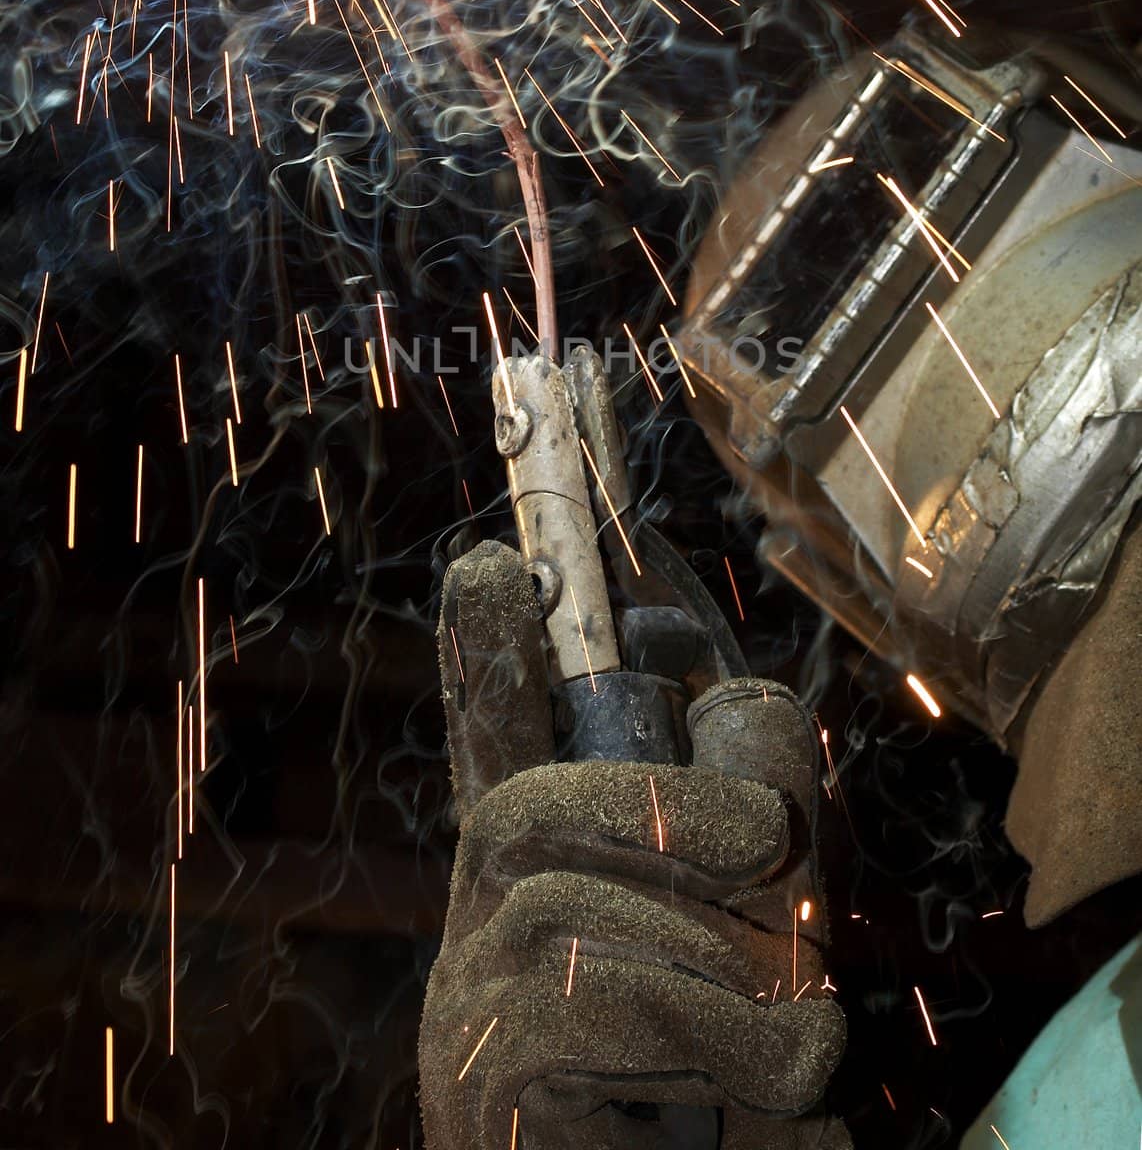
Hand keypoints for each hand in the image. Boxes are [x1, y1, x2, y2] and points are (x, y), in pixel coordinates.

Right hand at [419, 540, 848, 1148]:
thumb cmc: (732, 1084)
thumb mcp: (764, 940)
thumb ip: (754, 843)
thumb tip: (751, 747)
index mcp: (553, 875)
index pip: (499, 747)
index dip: (490, 655)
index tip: (494, 563)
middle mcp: (489, 924)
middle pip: (527, 803)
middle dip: (661, 805)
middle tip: (773, 841)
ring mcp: (471, 1001)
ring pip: (578, 907)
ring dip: (724, 964)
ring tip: (794, 1036)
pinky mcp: (485, 1075)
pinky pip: (600, 1002)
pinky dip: (714, 1035)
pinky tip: (763, 1084)